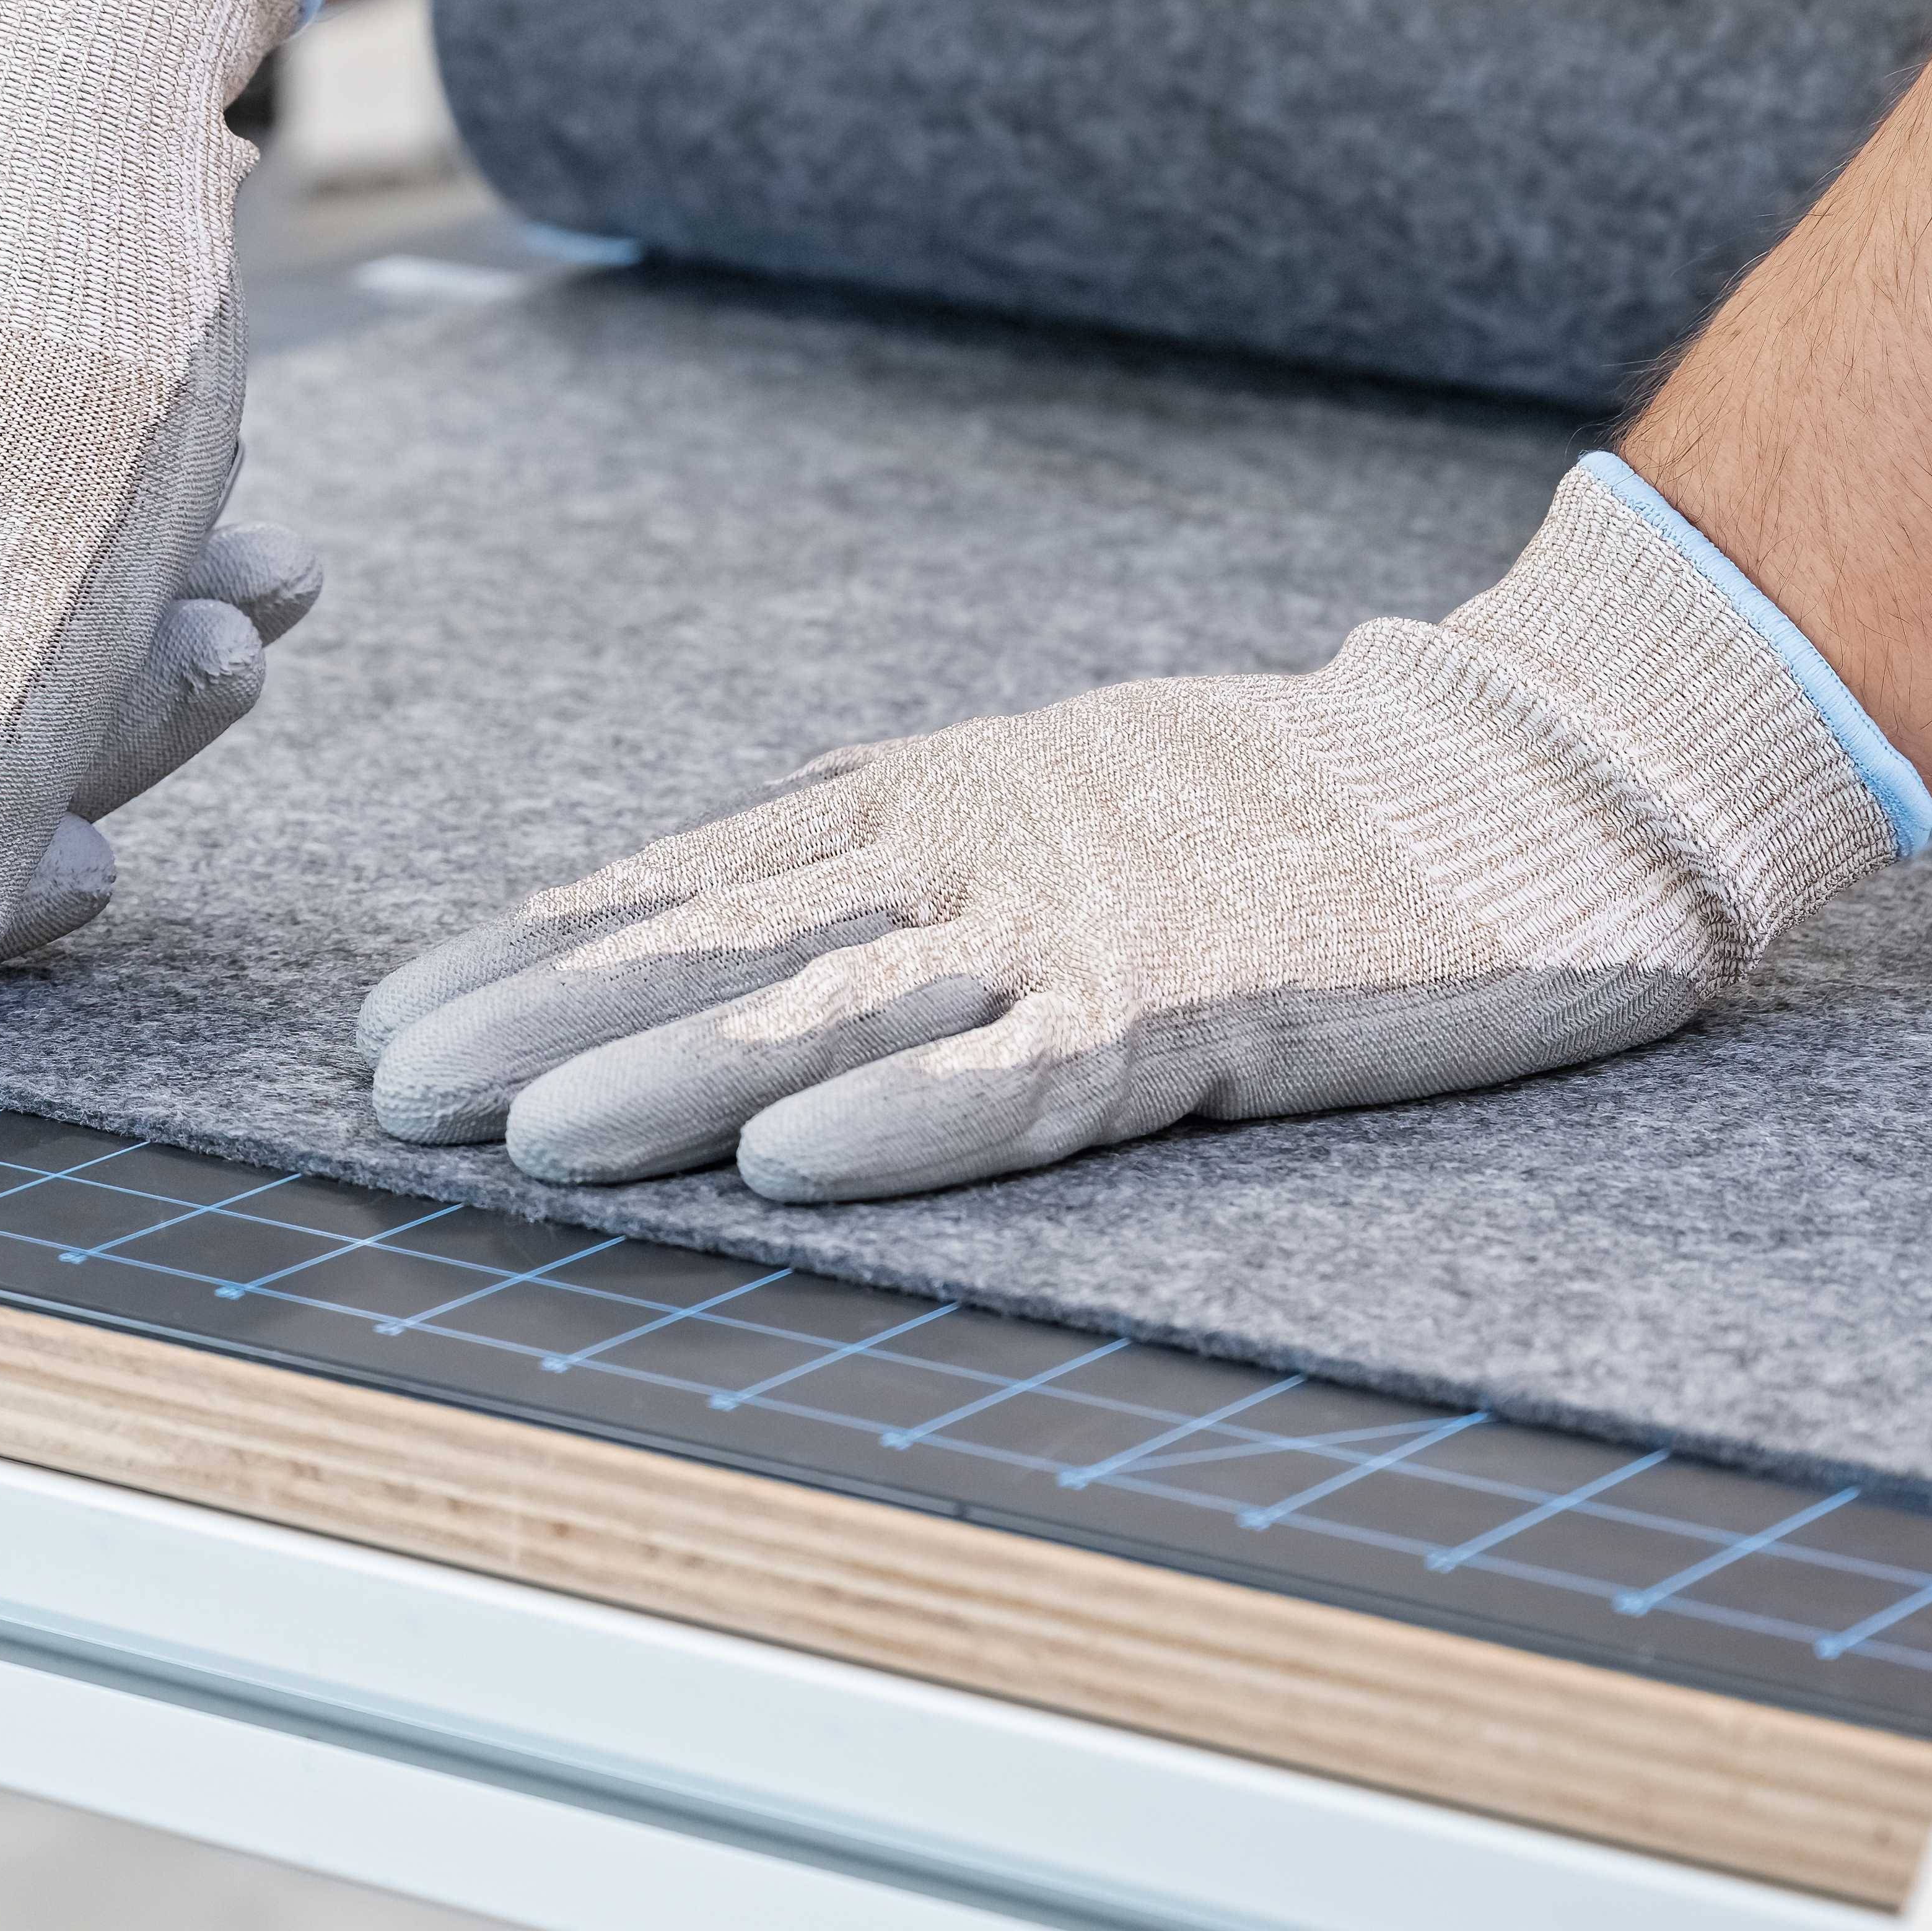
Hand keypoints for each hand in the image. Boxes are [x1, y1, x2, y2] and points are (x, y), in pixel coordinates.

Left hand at [359, 456, 1931, 1200]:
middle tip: (390, 1090)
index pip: (687, 879)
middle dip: (540, 1020)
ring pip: (838, 1011)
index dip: (532, 950)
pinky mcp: (1211, 1003)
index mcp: (938, 800)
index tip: (397, 1015)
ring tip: (523, 1138)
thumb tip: (729, 945)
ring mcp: (1092, 920)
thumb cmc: (1287, 804)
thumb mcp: (1053, 807)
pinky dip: (909, 1122)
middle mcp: (981, 846)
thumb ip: (908, 877)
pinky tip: (792, 1166)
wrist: (1541, 764)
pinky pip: (1035, 1077)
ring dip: (671, 1079)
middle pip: (720, 943)